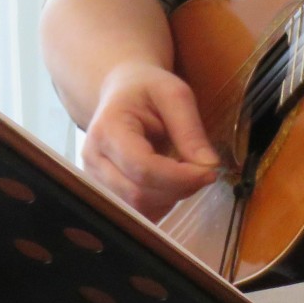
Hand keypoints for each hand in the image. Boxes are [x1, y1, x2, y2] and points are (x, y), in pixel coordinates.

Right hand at [80, 60, 220, 219]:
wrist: (122, 93)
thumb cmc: (147, 89)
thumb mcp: (175, 95)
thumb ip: (190, 130)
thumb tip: (209, 164)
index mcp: (107, 129)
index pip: (142, 168)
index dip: (180, 177)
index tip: (210, 171)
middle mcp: (93, 159)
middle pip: (139, 194)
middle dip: (180, 188)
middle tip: (204, 171)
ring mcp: (95, 180)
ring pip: (139, 209)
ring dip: (172, 197)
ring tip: (184, 170)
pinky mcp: (106, 194)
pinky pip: (138, 213)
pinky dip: (162, 203)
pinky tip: (170, 181)